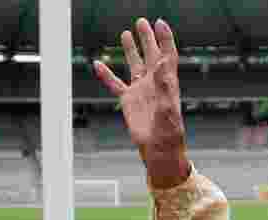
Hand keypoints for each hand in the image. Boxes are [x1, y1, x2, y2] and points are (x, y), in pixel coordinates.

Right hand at [93, 18, 188, 187]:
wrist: (159, 150)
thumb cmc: (169, 134)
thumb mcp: (169, 109)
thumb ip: (166, 86)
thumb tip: (165, 63)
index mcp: (167, 84)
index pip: (167, 55)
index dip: (165, 39)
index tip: (160, 22)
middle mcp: (154, 84)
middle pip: (151, 55)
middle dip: (148, 38)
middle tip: (142, 22)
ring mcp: (141, 91)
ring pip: (135, 65)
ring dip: (131, 50)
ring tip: (127, 33)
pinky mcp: (129, 102)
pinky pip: (116, 84)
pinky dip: (106, 75)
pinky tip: (97, 64)